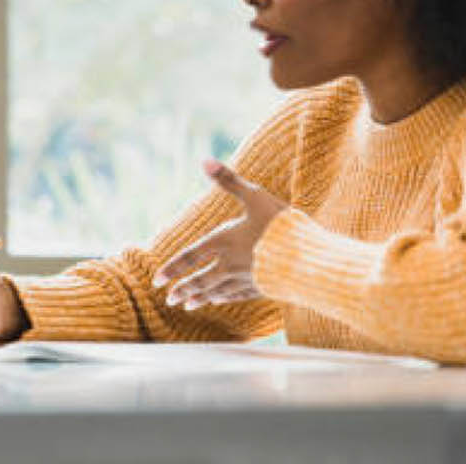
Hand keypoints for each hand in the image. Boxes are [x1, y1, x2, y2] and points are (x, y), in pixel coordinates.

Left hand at [152, 159, 285, 309]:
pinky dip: (224, 298)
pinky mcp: (262, 288)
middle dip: (182, 289)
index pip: (190, 257)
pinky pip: (236, 295)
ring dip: (200, 298)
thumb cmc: (280, 225)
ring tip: (186, 306)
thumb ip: (229, 180)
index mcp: (224, 241)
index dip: (172, 268)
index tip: (156, 280)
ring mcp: (246, 279)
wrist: (309, 258)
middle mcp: (230, 264)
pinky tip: (219, 301)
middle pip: (200, 280)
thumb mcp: (255, 196)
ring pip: (216, 291)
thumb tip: (205, 160)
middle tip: (168, 299)